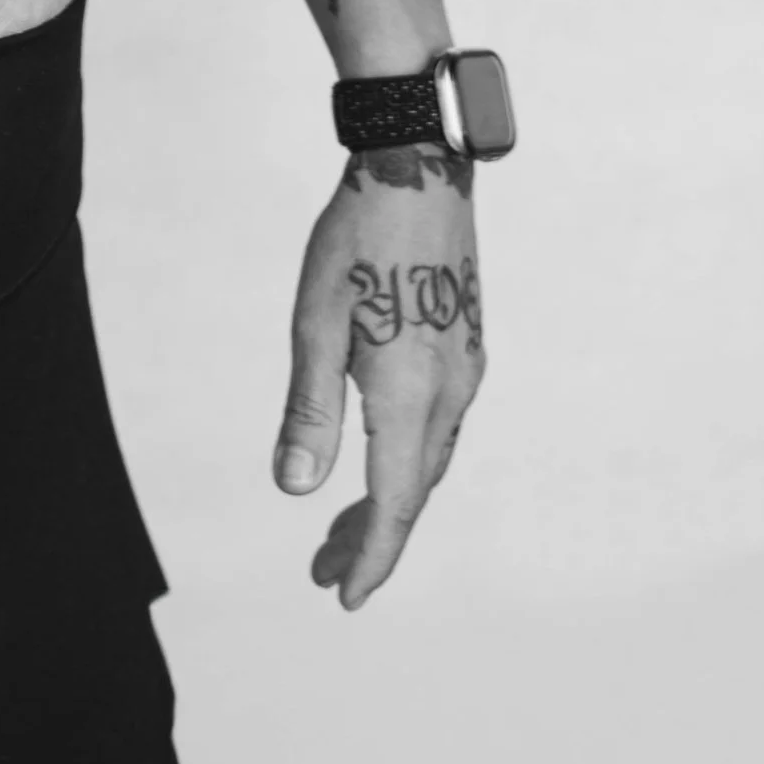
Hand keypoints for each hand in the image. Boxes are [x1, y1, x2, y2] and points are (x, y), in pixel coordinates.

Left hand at [272, 140, 484, 609]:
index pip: (394, 504)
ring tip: (342, 528)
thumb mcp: (314, 323)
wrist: (419, 169)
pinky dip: (408, 461)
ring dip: (389, 500)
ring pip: (428, 461)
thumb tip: (297, 490)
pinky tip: (380, 461)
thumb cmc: (356, 237)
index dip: (370, 556)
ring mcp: (466, 370)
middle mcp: (451, 391)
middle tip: (323, 570)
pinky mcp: (466, 348)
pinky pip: (441, 428)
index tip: (341, 595)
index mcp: (411, 393)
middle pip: (413, 491)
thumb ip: (310, 411)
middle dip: (371, 537)